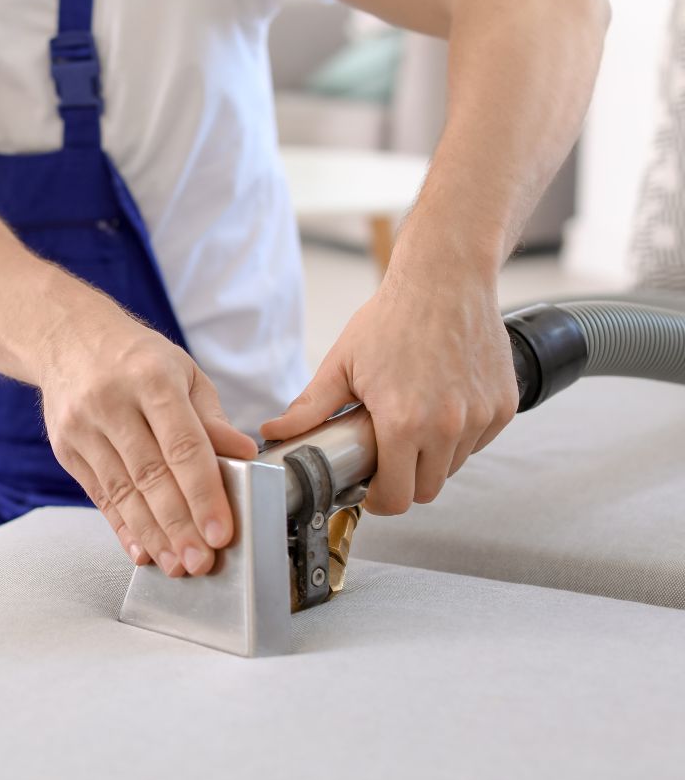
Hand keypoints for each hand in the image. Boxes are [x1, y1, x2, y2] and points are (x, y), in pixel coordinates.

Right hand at [40, 317, 256, 575]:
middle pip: (151, 476)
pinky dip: (123, 526)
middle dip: (179, 526)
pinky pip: (99, 495)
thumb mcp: (183, 372)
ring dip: (152, 534)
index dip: (204, 494)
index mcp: (152, 378)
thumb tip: (244, 456)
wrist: (66, 337)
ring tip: (177, 564)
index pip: (183, 446)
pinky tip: (143, 549)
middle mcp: (112, 402)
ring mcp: (83, 426)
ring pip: (122, 492)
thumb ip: (212, 419)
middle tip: (202, 562)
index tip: (221, 532)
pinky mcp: (66, 447)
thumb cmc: (136, 357)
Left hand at [260, 276, 518, 514]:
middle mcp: (448, 426)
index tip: (371, 489)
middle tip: (387, 457)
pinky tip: (440, 406)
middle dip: (404, 482)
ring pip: (454, 467)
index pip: (396, 498)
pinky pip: (478, 441)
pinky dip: (460, 436)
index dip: (379, 500)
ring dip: (433, 458)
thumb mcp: (341, 364)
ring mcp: (481, 417)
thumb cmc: (393, 316)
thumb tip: (275, 431)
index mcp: (404, 423)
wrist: (446, 279)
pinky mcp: (504, 406)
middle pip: (427, 491)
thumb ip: (310, 407)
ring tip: (412, 423)